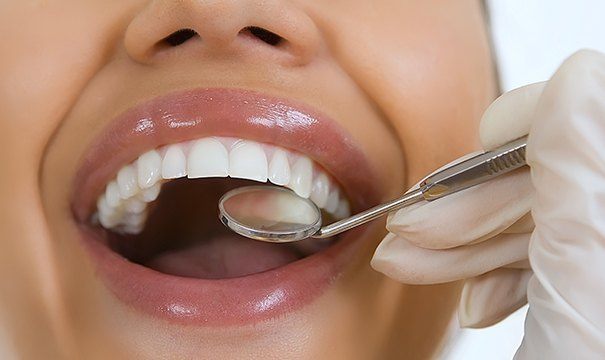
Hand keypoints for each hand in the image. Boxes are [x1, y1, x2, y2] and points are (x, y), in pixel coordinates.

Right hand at [371, 50, 604, 357]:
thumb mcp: (581, 299)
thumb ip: (579, 185)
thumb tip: (574, 82)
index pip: (600, 117)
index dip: (539, 120)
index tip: (481, 145)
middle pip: (559, 170)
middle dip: (475, 200)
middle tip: (416, 229)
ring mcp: (600, 257)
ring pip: (534, 211)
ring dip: (462, 235)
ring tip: (412, 261)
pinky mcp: (579, 279)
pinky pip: (530, 247)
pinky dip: (482, 261)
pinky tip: (457, 284)